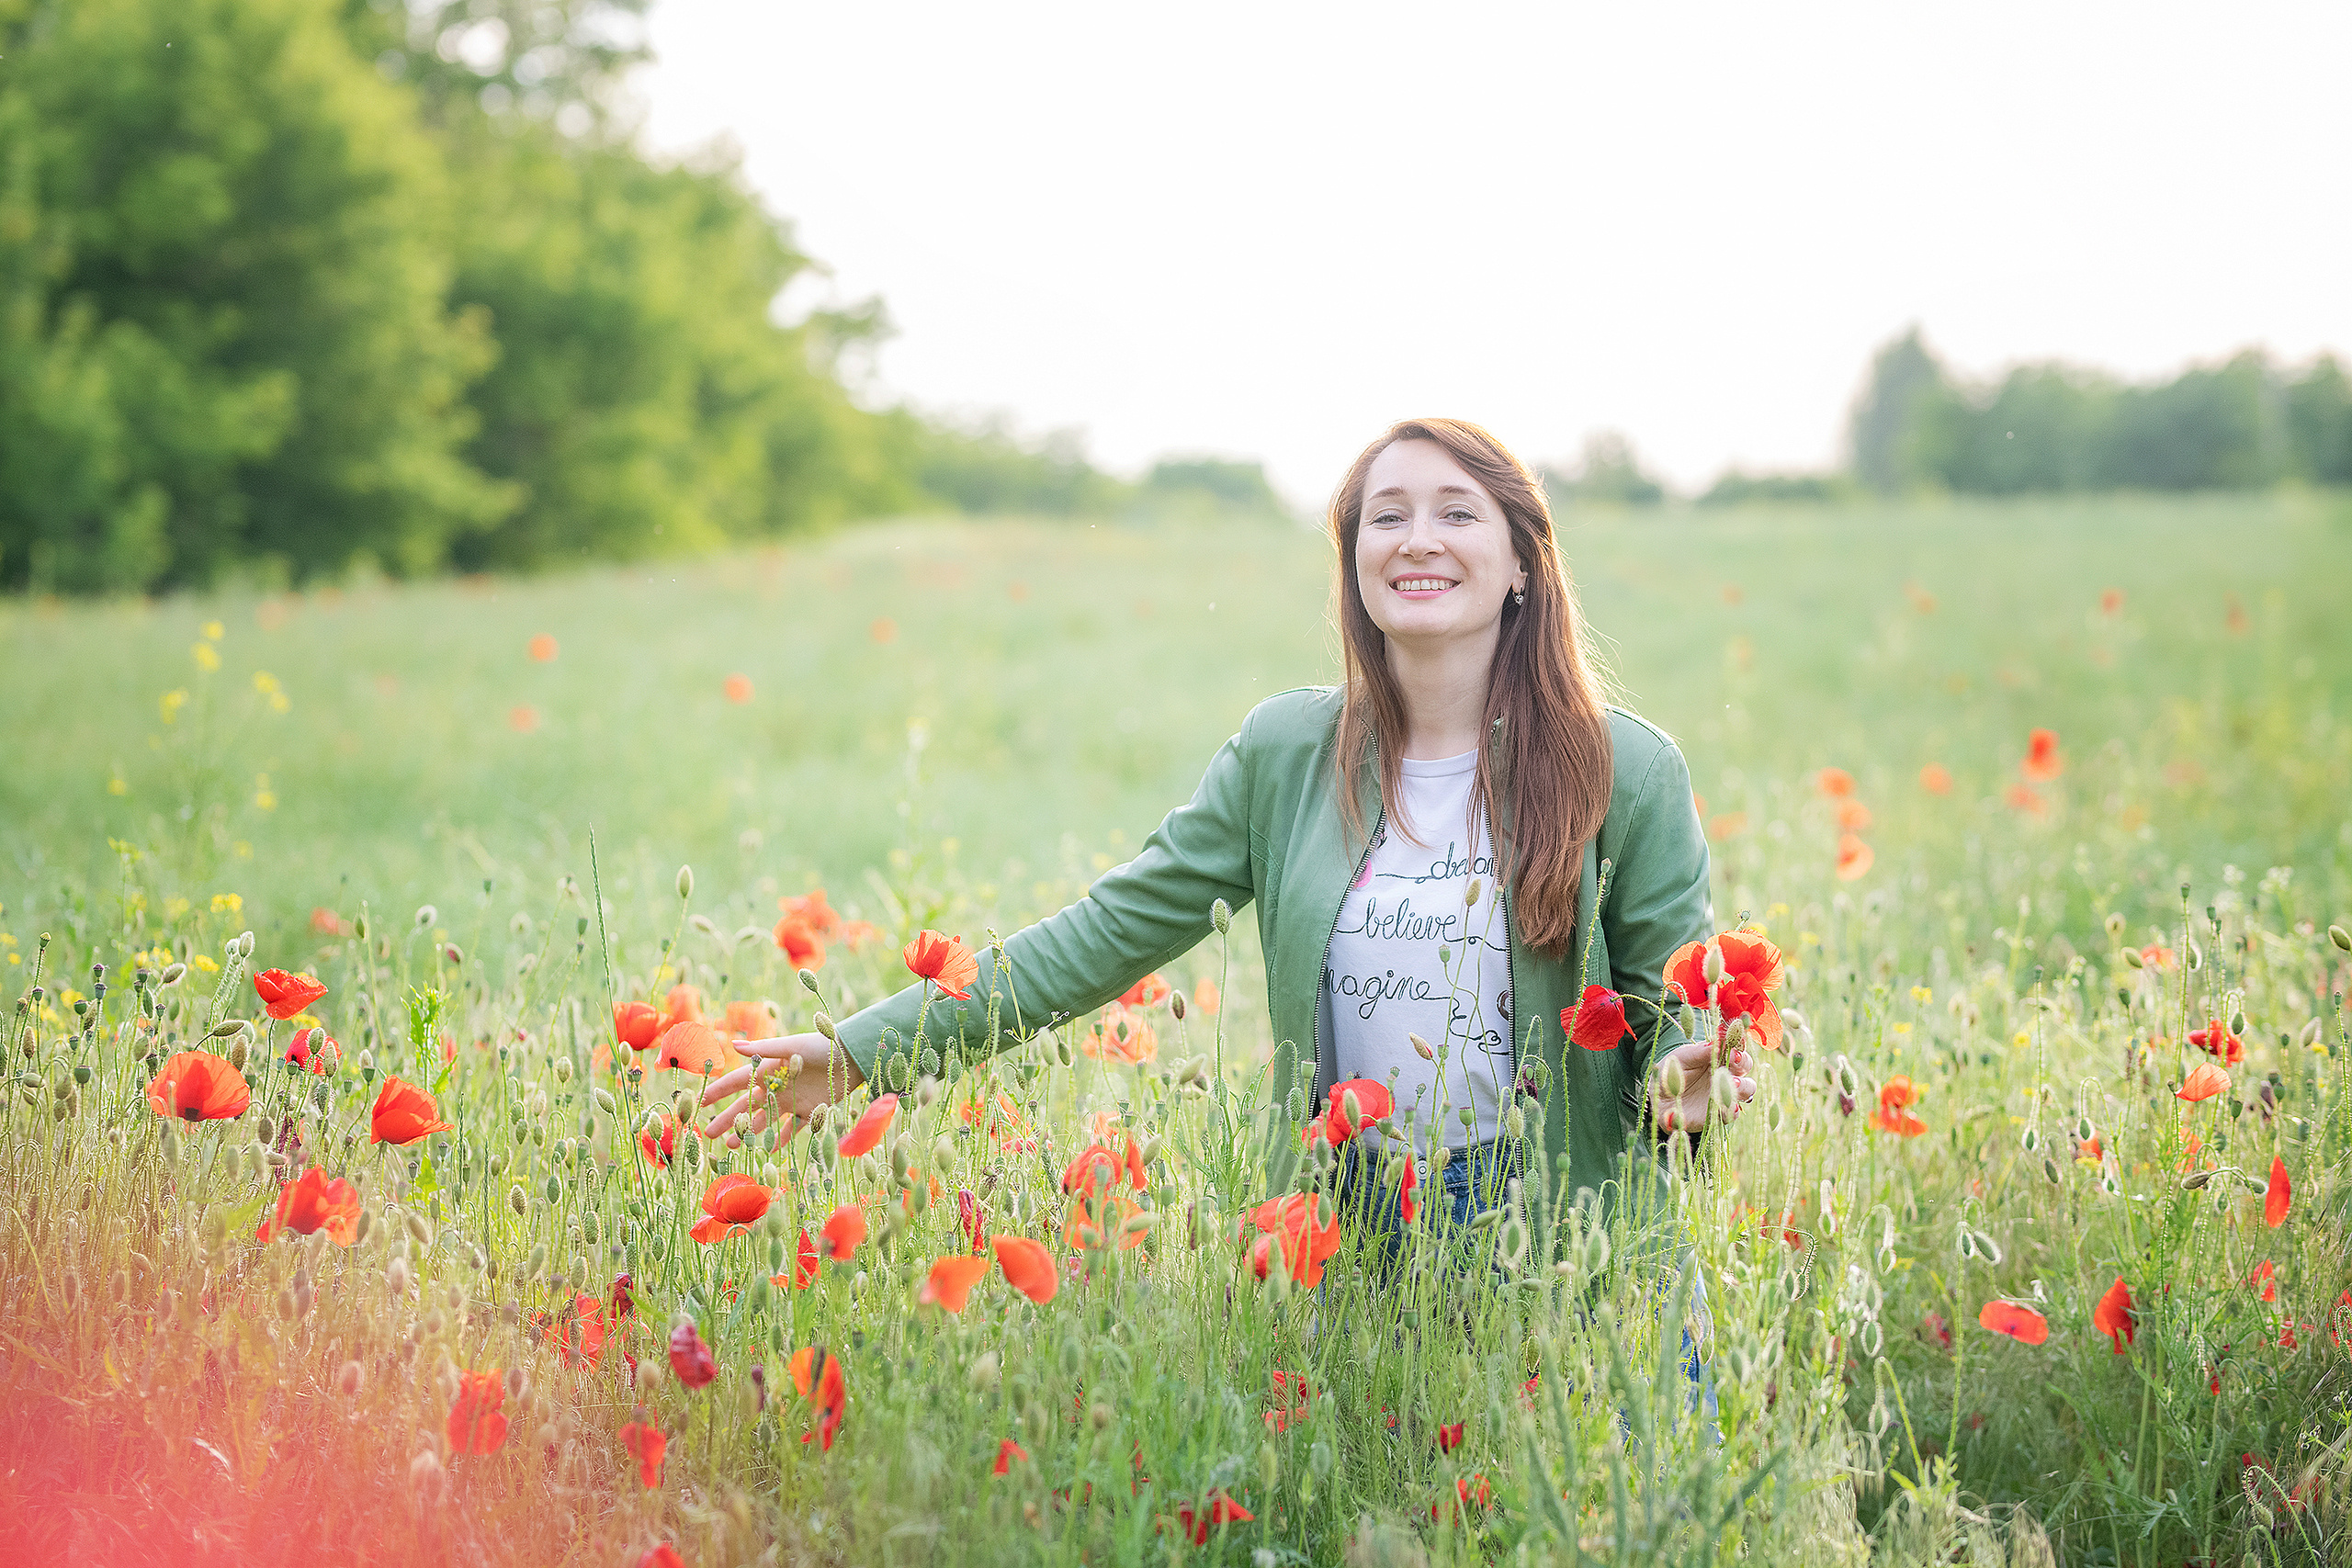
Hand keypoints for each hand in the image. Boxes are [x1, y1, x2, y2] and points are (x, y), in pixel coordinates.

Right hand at [696, 1033, 863, 1143]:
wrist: (855, 1056)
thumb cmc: (823, 1045)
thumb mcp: (793, 1046)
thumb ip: (764, 1049)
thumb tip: (733, 1045)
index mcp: (771, 1068)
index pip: (738, 1082)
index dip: (719, 1091)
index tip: (700, 1101)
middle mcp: (778, 1086)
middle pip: (747, 1106)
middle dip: (728, 1120)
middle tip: (709, 1134)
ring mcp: (793, 1100)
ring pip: (765, 1120)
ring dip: (749, 1132)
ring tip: (733, 1146)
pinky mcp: (811, 1111)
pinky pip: (792, 1129)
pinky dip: (780, 1139)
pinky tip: (767, 1150)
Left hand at [1650, 1037, 1755, 1132]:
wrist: (1658, 1100)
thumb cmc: (1670, 1073)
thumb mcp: (1680, 1059)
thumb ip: (1699, 1052)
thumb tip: (1718, 1043)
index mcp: (1717, 1056)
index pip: (1734, 1046)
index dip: (1737, 1042)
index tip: (1733, 1041)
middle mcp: (1726, 1073)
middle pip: (1746, 1065)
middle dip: (1743, 1062)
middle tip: (1735, 1060)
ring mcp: (1725, 1093)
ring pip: (1747, 1089)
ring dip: (1743, 1085)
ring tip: (1733, 1084)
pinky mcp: (1720, 1113)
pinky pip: (1733, 1112)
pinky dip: (1733, 1110)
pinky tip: (1729, 1107)